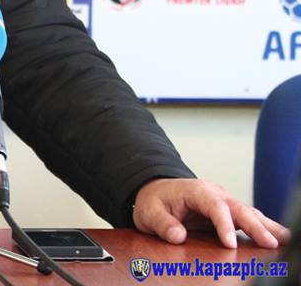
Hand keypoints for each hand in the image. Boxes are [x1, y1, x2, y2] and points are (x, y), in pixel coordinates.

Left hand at [133, 178, 289, 248]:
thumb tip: (178, 236)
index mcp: (195, 190)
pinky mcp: (228, 211)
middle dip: (255, 226)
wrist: (155, 192)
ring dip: (265, 225)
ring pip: (248, 211)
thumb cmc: (153, 201)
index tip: (230, 243)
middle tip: (269, 243)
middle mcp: (214, 193)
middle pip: (238, 208)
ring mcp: (223, 201)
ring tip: (284, 238)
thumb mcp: (149, 212)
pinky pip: (248, 217)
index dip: (224, 224)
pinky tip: (277, 235)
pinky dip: (263, 226)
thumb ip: (163, 224)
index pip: (214, 206)